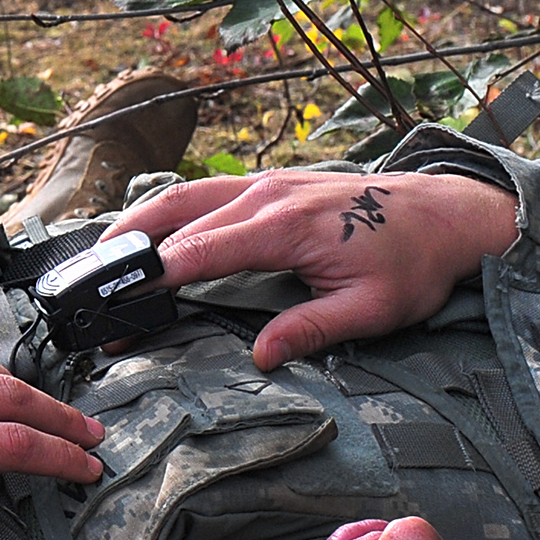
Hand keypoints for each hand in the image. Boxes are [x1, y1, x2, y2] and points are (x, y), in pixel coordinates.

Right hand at [115, 168, 519, 370]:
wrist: (449, 213)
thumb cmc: (413, 261)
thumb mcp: (371, 310)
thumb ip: (311, 331)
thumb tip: (260, 357)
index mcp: (285, 227)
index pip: (199, 251)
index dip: (153, 278)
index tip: (120, 304)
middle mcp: (267, 195)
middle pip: (177, 216)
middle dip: (129, 251)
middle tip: (90, 282)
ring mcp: (267, 183)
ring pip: (185, 196)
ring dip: (140, 221)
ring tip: (102, 251)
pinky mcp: (272, 183)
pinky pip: (206, 192)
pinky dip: (169, 210)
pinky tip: (152, 230)